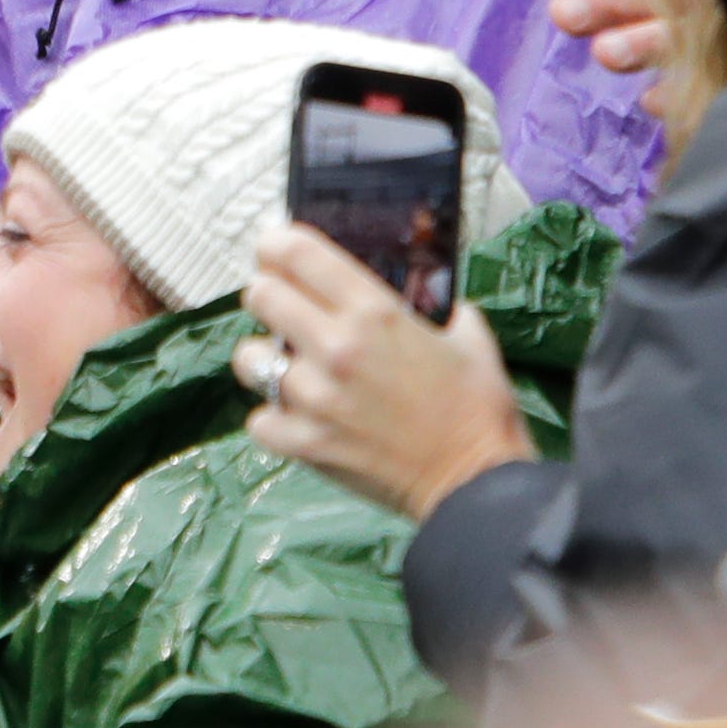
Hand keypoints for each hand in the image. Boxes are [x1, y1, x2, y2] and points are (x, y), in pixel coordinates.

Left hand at [238, 221, 529, 517]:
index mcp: (373, 312)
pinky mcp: (304, 442)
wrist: (477, 483)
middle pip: (259, 296)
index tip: (274, 248)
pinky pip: (258, 419)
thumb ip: (436, 307)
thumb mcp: (470, 338)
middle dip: (268, 297)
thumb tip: (422, 294)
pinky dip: (273, 419)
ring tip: (290, 369)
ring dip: (265, 360)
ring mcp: (314, 397)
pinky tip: (297, 418)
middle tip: (285, 309)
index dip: (276, 243)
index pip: (297, 253)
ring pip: (248, 357)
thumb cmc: (479, 410)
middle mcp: (335, 347)